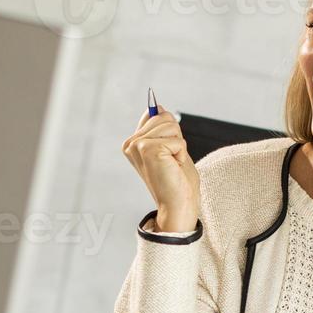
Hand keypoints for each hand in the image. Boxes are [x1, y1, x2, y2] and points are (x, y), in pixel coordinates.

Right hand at [121, 107, 199, 231]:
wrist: (178, 205)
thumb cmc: (177, 180)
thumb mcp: (171, 147)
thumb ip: (162, 128)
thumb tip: (157, 107)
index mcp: (132, 143)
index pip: (156, 115)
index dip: (170, 132)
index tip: (167, 153)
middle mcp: (130, 144)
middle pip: (164, 117)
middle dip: (176, 137)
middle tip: (171, 160)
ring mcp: (137, 146)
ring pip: (171, 125)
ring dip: (179, 145)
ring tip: (172, 164)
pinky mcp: (148, 149)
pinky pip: (177, 139)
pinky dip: (181, 153)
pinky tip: (173, 167)